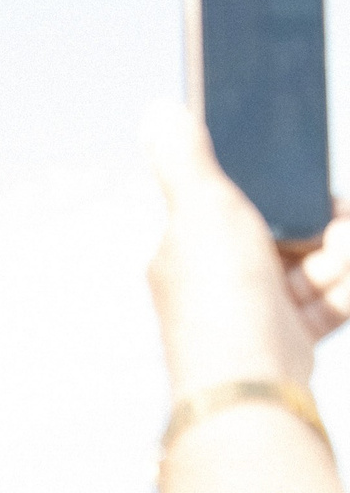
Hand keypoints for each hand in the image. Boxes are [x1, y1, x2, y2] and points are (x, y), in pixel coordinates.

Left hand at [146, 105, 349, 401]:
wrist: (250, 382)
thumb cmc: (220, 294)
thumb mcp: (202, 209)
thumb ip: (188, 158)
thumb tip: (161, 110)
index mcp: (190, 247)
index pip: (245, 201)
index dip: (287, 187)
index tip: (318, 182)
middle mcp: (220, 277)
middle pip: (293, 229)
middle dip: (329, 223)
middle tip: (337, 226)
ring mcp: (257, 308)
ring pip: (319, 262)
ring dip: (343, 255)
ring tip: (340, 255)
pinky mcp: (290, 336)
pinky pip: (331, 298)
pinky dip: (346, 289)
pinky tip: (342, 282)